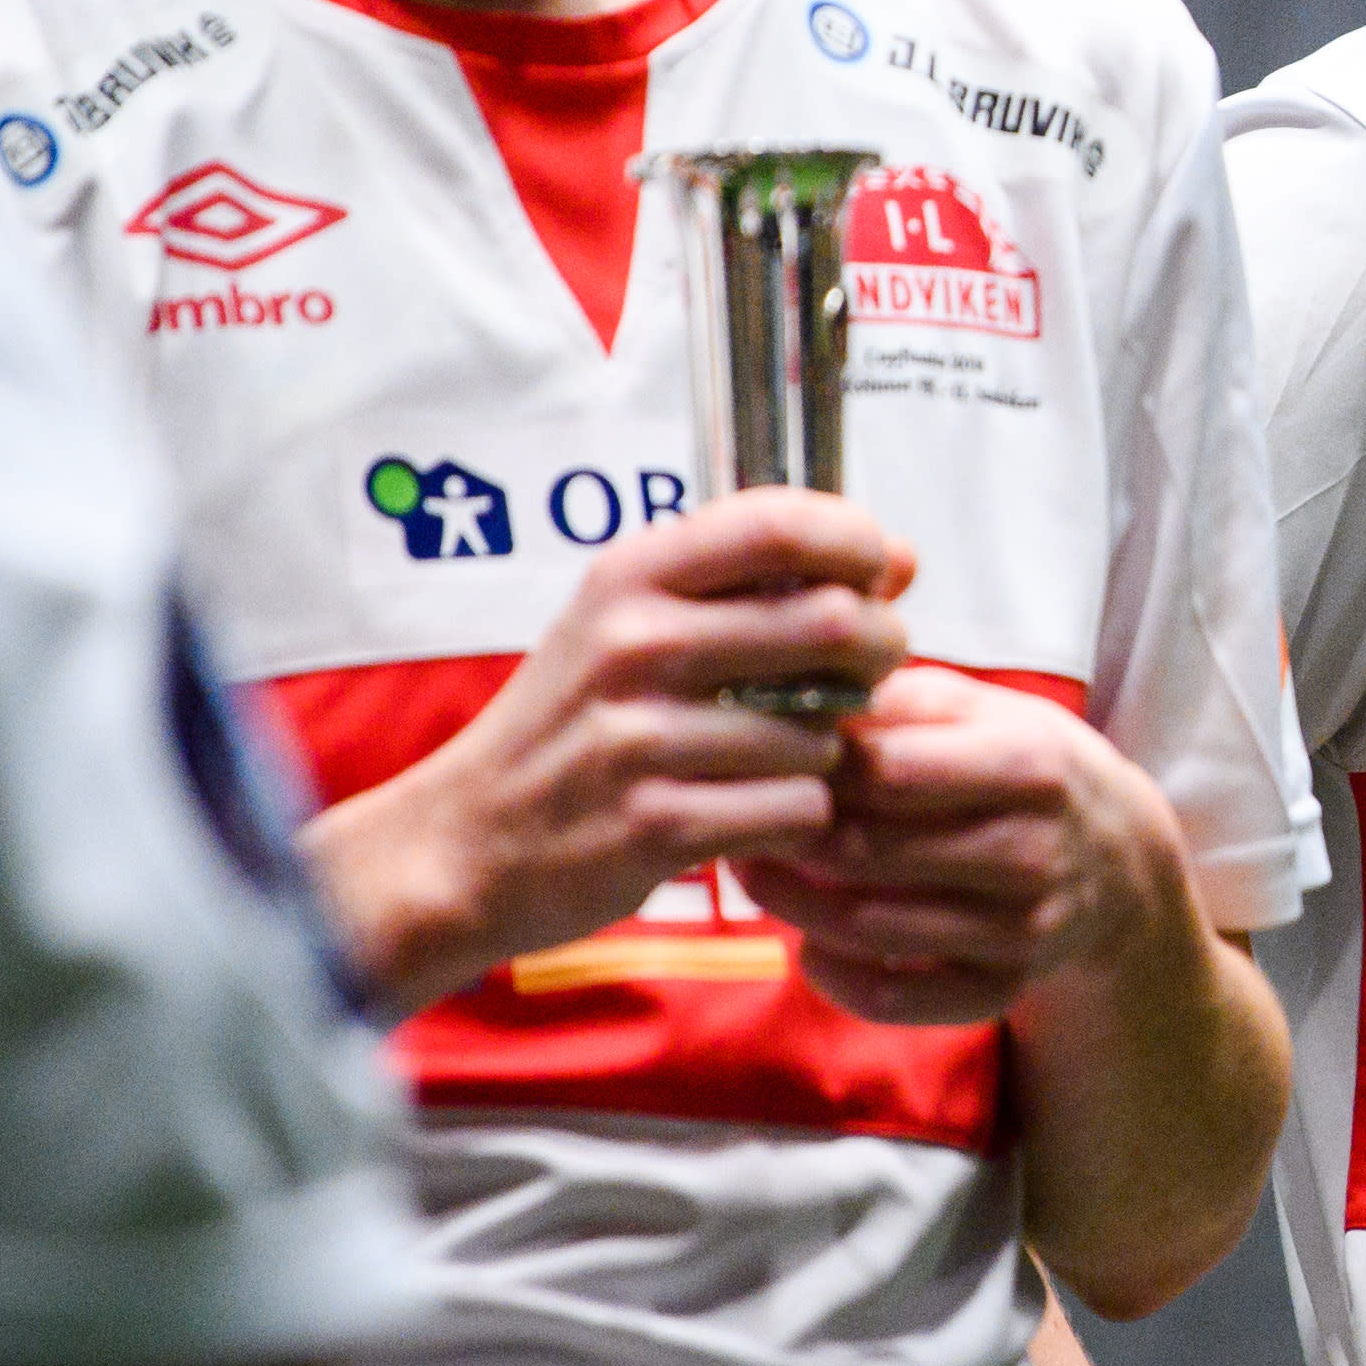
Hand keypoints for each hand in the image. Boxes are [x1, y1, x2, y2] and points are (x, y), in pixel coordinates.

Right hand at [306, 488, 908, 1004]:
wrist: (464, 843)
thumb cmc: (573, 725)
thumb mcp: (632, 623)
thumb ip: (756, 583)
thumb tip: (901, 558)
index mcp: (630, 576)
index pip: (781, 522)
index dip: (858, 544)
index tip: (877, 578)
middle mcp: (632, 642)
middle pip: (833, 621)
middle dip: (878, 650)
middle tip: (864, 675)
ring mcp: (639, 736)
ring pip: (824, 730)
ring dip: (828, 750)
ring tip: (781, 757)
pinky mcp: (654, 824)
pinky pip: (798, 808)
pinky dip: (800, 816)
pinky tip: (758, 812)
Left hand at [750, 664, 1201, 1027]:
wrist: (1117, 859)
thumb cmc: (1025, 766)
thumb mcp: (984, 709)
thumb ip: (897, 699)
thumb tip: (792, 693)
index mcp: (1028, 765)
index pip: (883, 770)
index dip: (808, 764)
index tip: (760, 754)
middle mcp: (1031, 850)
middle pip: (865, 851)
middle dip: (785, 834)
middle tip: (736, 814)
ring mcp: (1022, 928)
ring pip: (868, 926)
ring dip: (791, 902)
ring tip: (753, 869)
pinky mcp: (1006, 986)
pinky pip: (899, 998)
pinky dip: (838, 977)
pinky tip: (810, 943)